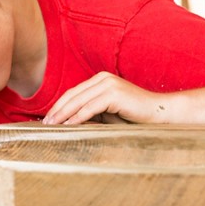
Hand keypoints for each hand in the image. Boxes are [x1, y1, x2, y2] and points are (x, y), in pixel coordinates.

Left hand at [41, 72, 164, 124]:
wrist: (160, 114)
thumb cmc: (133, 117)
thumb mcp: (106, 114)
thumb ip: (89, 113)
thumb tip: (65, 122)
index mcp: (99, 80)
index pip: (72, 93)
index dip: (58, 106)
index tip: (46, 119)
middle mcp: (102, 78)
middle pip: (72, 95)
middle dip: (57, 111)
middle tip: (44, 124)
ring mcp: (108, 84)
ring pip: (78, 101)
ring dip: (63, 115)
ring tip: (52, 126)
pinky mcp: (114, 94)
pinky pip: (90, 108)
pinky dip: (77, 118)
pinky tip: (68, 126)